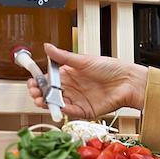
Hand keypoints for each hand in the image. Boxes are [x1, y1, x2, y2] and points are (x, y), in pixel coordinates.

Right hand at [27, 43, 148, 118]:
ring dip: (47, 103)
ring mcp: (77, 100)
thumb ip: (63, 56)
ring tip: (39, 100)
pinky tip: (57, 106)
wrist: (128, 81)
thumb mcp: (84, 60)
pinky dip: (62, 110)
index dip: (39, 81)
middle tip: (33, 92)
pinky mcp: (85, 111)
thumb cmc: (110, 68)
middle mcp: (72, 88)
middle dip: (39, 93)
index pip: (49, 79)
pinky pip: (70, 111)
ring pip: (57, 103)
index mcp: (70, 74)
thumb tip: (47, 47)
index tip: (31, 81)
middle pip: (50, 93)